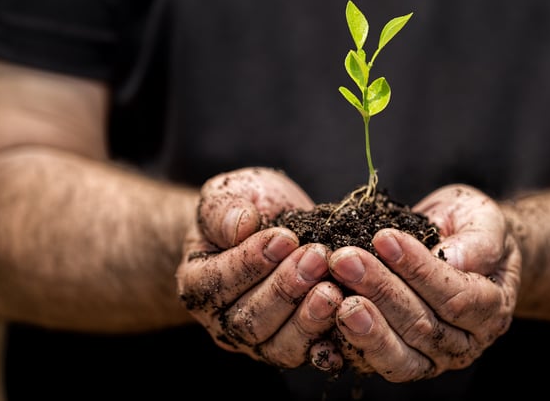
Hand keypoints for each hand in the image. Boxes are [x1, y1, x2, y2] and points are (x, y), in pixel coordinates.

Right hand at [175, 167, 344, 370]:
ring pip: (281, 346)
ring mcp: (263, 341)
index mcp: (200, 284)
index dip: (252, 262)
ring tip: (333, 290)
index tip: (285, 237)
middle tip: (316, 258)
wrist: (273, 224)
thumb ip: (223, 209)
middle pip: (250, 321)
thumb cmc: (247, 206)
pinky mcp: (300, 346)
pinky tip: (348, 326)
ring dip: (309, 319)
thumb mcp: (228, 194)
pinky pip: (314, 355)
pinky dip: (331, 346)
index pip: (218, 283)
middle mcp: (225, 322)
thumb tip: (240, 224)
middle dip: (286, 289)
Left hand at [328, 184, 520, 380]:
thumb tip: (454, 258)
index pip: (457, 297)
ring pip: (398, 355)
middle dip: (381, 290)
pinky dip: (345, 346)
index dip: (419, 270)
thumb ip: (478, 240)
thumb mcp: (484, 220)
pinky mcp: (397, 361)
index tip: (384, 238)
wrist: (457, 245)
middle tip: (345, 259)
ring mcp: (430, 359)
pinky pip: (371, 363)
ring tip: (335, 295)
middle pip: (422, 326)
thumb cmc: (470, 229)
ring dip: (364, 325)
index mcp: (491, 309)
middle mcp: (463, 343)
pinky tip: (324, 322)